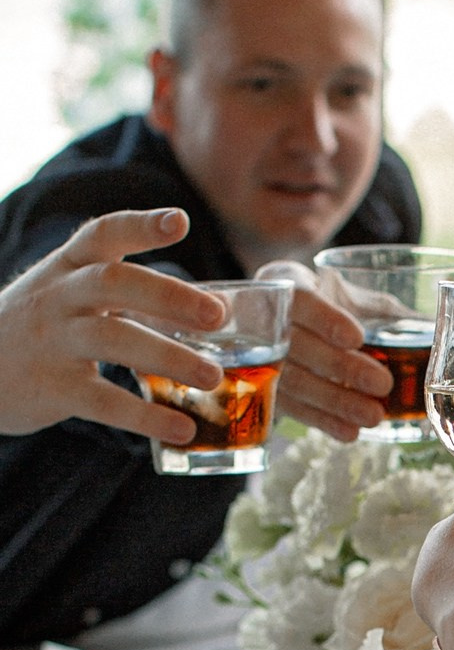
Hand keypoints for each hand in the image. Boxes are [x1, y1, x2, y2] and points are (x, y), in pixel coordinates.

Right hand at [0, 209, 227, 440]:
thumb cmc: (38, 327)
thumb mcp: (64, 291)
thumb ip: (122, 289)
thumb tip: (211, 306)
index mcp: (68, 268)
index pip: (103, 234)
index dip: (141, 226)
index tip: (179, 221)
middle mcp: (59, 297)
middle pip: (114, 283)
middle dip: (169, 296)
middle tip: (217, 316)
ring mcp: (54, 342)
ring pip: (113, 340)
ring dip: (168, 357)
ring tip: (213, 378)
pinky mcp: (53, 388)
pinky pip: (104, 402)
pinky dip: (146, 417)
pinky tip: (182, 428)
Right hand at [255, 260, 391, 441]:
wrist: (282, 321)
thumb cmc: (327, 300)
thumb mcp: (348, 293)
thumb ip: (380, 310)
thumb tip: (431, 327)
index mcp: (285, 282)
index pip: (301, 300)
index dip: (327, 320)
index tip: (357, 337)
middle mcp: (265, 318)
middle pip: (298, 347)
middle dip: (342, 368)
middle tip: (383, 384)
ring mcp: (258, 356)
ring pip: (294, 383)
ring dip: (336, 402)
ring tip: (373, 416)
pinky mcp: (263, 389)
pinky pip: (292, 408)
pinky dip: (323, 421)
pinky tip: (350, 432)